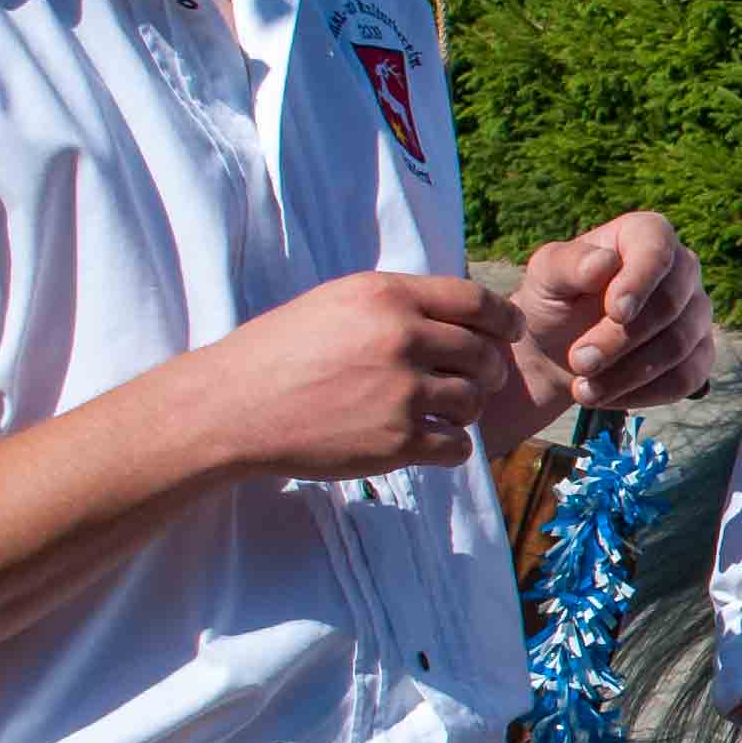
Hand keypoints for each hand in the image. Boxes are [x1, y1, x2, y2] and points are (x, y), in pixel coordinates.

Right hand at [200, 272, 524, 478]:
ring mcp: (401, 391)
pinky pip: (458, 445)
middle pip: (484, 354)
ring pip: (474, 401)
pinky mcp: (397, 440)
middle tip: (472, 381)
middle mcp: (401, 338)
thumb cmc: (281, 353)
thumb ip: (398, 305)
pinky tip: (427, 440)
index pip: (477, 301)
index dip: (503, 321)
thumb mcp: (337, 303)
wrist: (232, 407)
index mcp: (387, 296)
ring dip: (464, 409)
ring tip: (435, 411)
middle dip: (486, 370)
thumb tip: (460, 315)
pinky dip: (451, 445)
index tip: (509, 333)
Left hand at [515, 211, 717, 412]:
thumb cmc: (555, 300)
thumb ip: (568, 264)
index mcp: (646, 235)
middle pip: (669, 305)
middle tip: (578, 362)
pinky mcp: (700, 353)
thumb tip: (603, 264)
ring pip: (679, 346)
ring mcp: (697, 313)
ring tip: (584, 389)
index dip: (641, 280)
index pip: (658, 248)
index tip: (615, 312)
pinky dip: (645, 394)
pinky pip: (688, 378)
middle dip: (620, 340)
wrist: (559, 346)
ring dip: (628, 374)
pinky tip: (609, 398)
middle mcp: (683, 270)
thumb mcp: (546, 276)